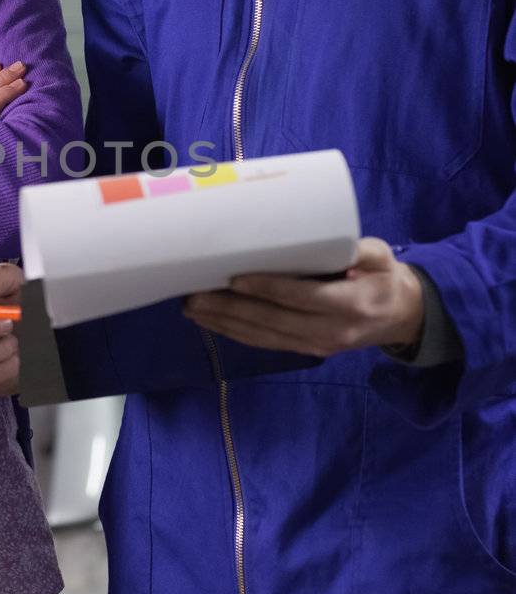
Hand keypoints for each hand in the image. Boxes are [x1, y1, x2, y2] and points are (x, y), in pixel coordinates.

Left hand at [182, 237, 424, 356]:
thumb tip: (332, 243)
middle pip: (274, 322)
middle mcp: (331, 331)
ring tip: (192, 308)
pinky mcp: (306, 350)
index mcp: (352, 304)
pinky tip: (211, 322)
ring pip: (264, 337)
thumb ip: (362, 249)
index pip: (304, 299)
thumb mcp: (382, 257)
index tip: (237, 279)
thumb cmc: (385, 278)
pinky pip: (266, 343)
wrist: (401, 317)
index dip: (269, 290)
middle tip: (196, 295)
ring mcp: (317, 345)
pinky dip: (236, 333)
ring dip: (225, 324)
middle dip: (231, 310)